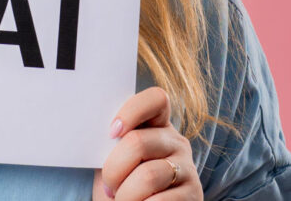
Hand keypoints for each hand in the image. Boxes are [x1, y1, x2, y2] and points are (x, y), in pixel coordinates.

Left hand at [92, 86, 200, 200]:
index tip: (111, 132)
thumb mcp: (115, 159)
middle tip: (108, 186)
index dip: (131, 111)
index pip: (156, 99)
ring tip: (120, 200)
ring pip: (148, 175)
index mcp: (157, 125)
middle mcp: (177, 142)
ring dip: (126, 194)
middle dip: (113, 169)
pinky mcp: (195, 194)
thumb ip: (113, 143)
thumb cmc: (121, 185)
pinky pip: (161, 200)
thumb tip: (96, 129)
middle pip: (138, 141)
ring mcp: (188, 168)